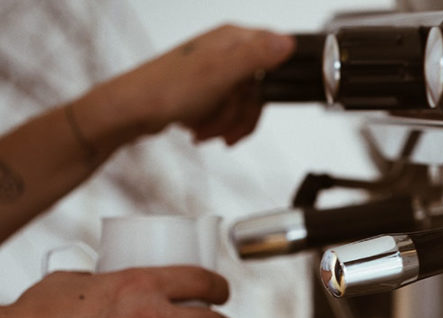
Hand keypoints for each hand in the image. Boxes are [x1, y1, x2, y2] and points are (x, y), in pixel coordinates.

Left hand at [107, 25, 295, 145]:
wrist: (129, 113)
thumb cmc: (165, 90)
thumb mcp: (220, 73)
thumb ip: (257, 57)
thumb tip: (288, 42)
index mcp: (233, 39)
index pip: (275, 56)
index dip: (270, 85)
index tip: (257, 99)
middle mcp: (226, 51)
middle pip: (260, 90)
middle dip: (241, 113)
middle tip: (222, 120)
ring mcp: (216, 72)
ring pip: (244, 105)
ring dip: (226, 123)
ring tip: (204, 128)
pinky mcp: (206, 91)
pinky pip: (228, 112)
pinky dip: (216, 125)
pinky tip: (199, 128)